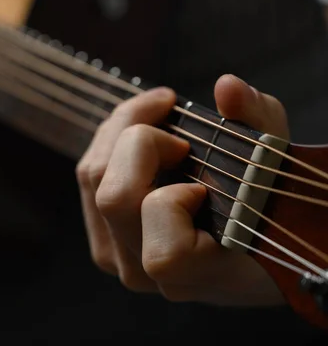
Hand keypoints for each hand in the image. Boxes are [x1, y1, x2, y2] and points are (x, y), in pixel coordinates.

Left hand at [76, 74, 289, 305]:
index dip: (172, 203)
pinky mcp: (104, 243)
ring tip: (156, 113)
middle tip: (170, 113)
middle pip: (114, 198)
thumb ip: (260, 124)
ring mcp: (122, 262)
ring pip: (91, 180)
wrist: (244, 246)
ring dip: (120, 131)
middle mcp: (155, 277)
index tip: (200, 175)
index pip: (164, 254)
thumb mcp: (276, 162)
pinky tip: (138, 136)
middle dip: (139, 137)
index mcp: (206, 275)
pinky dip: (108, 144)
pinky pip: (87, 181)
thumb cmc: (266, 208)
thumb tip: (227, 87)